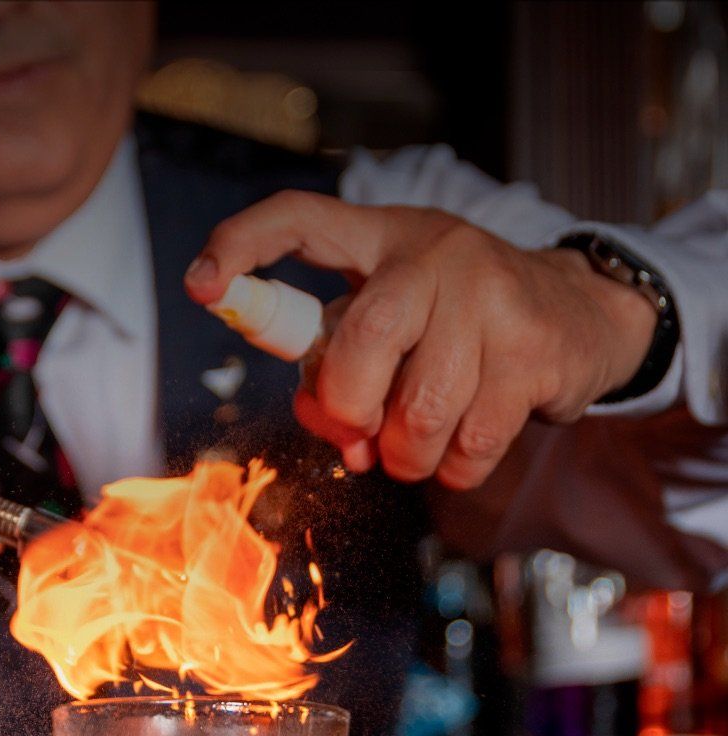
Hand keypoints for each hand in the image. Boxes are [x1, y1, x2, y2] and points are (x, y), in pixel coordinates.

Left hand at [185, 195, 656, 488]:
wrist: (580, 314)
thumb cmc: (462, 328)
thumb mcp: (396, 326)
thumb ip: (343, 371)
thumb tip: (337, 436)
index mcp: (382, 238)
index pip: (300, 219)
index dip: (243, 246)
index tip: (202, 289)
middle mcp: (434, 253)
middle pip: (362, 342)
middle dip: (352, 411)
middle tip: (366, 433)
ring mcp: (489, 296)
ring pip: (419, 412)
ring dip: (409, 455)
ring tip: (422, 443)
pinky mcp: (532, 349)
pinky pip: (471, 445)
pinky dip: (458, 468)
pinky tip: (468, 444)